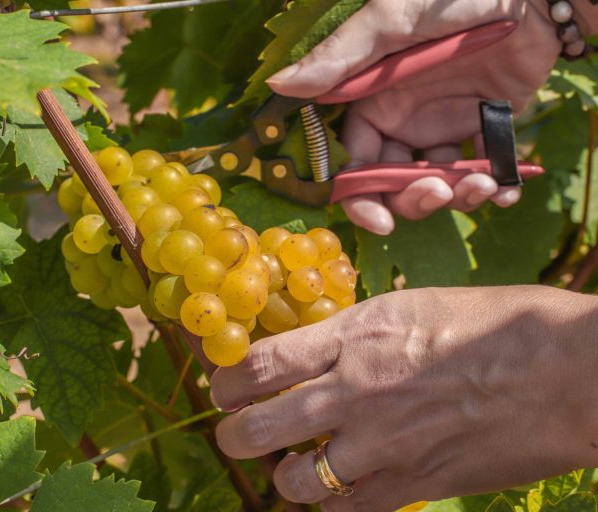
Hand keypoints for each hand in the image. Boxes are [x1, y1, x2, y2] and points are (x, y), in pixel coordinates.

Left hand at [211, 286, 597, 509]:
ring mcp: (382, 446)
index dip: (226, 380)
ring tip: (293, 467)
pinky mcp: (414, 486)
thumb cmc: (497, 323)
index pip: (259, 364)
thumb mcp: (411, 306)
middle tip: (235, 435)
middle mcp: (354, 392)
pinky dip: (333, 505)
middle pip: (257, 428)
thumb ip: (357, 335)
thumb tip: (319, 352)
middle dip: (234, 435)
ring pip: (295, 482)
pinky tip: (340, 492)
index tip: (220, 387)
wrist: (569, 370)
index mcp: (354, 337)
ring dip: (286, 476)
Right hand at [268, 0, 561, 234]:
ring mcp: (447, 123)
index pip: (357, 162)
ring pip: (441, 181)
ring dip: (459, 196)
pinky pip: (486, 166)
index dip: (362, 196)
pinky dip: (497, 186)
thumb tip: (278, 83)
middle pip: (397, 182)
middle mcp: (406, 118)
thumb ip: (340, 58)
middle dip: (415, 200)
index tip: (381, 221)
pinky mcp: (488, 124)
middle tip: (440, 192)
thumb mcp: (392, 22)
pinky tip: (507, 188)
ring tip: (486, 185)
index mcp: (375, 100)